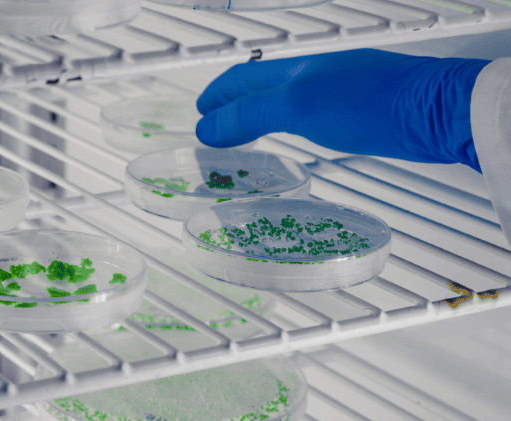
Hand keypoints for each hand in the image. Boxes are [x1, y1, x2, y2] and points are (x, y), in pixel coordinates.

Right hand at [195, 49, 489, 171]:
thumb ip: (250, 116)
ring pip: (284, 100)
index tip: (199, 112)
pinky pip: (307, 113)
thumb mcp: (298, 108)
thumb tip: (207, 128)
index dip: (216, 96)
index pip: (241, 78)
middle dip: (233, 104)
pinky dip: (287, 123)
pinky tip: (296, 134)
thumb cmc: (371, 103)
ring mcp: (338, 92)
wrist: (437, 112)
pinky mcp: (360, 111)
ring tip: (243, 132)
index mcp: (294, 70)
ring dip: (258, 115)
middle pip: (261, 87)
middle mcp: (313, 76)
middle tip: (214, 124)